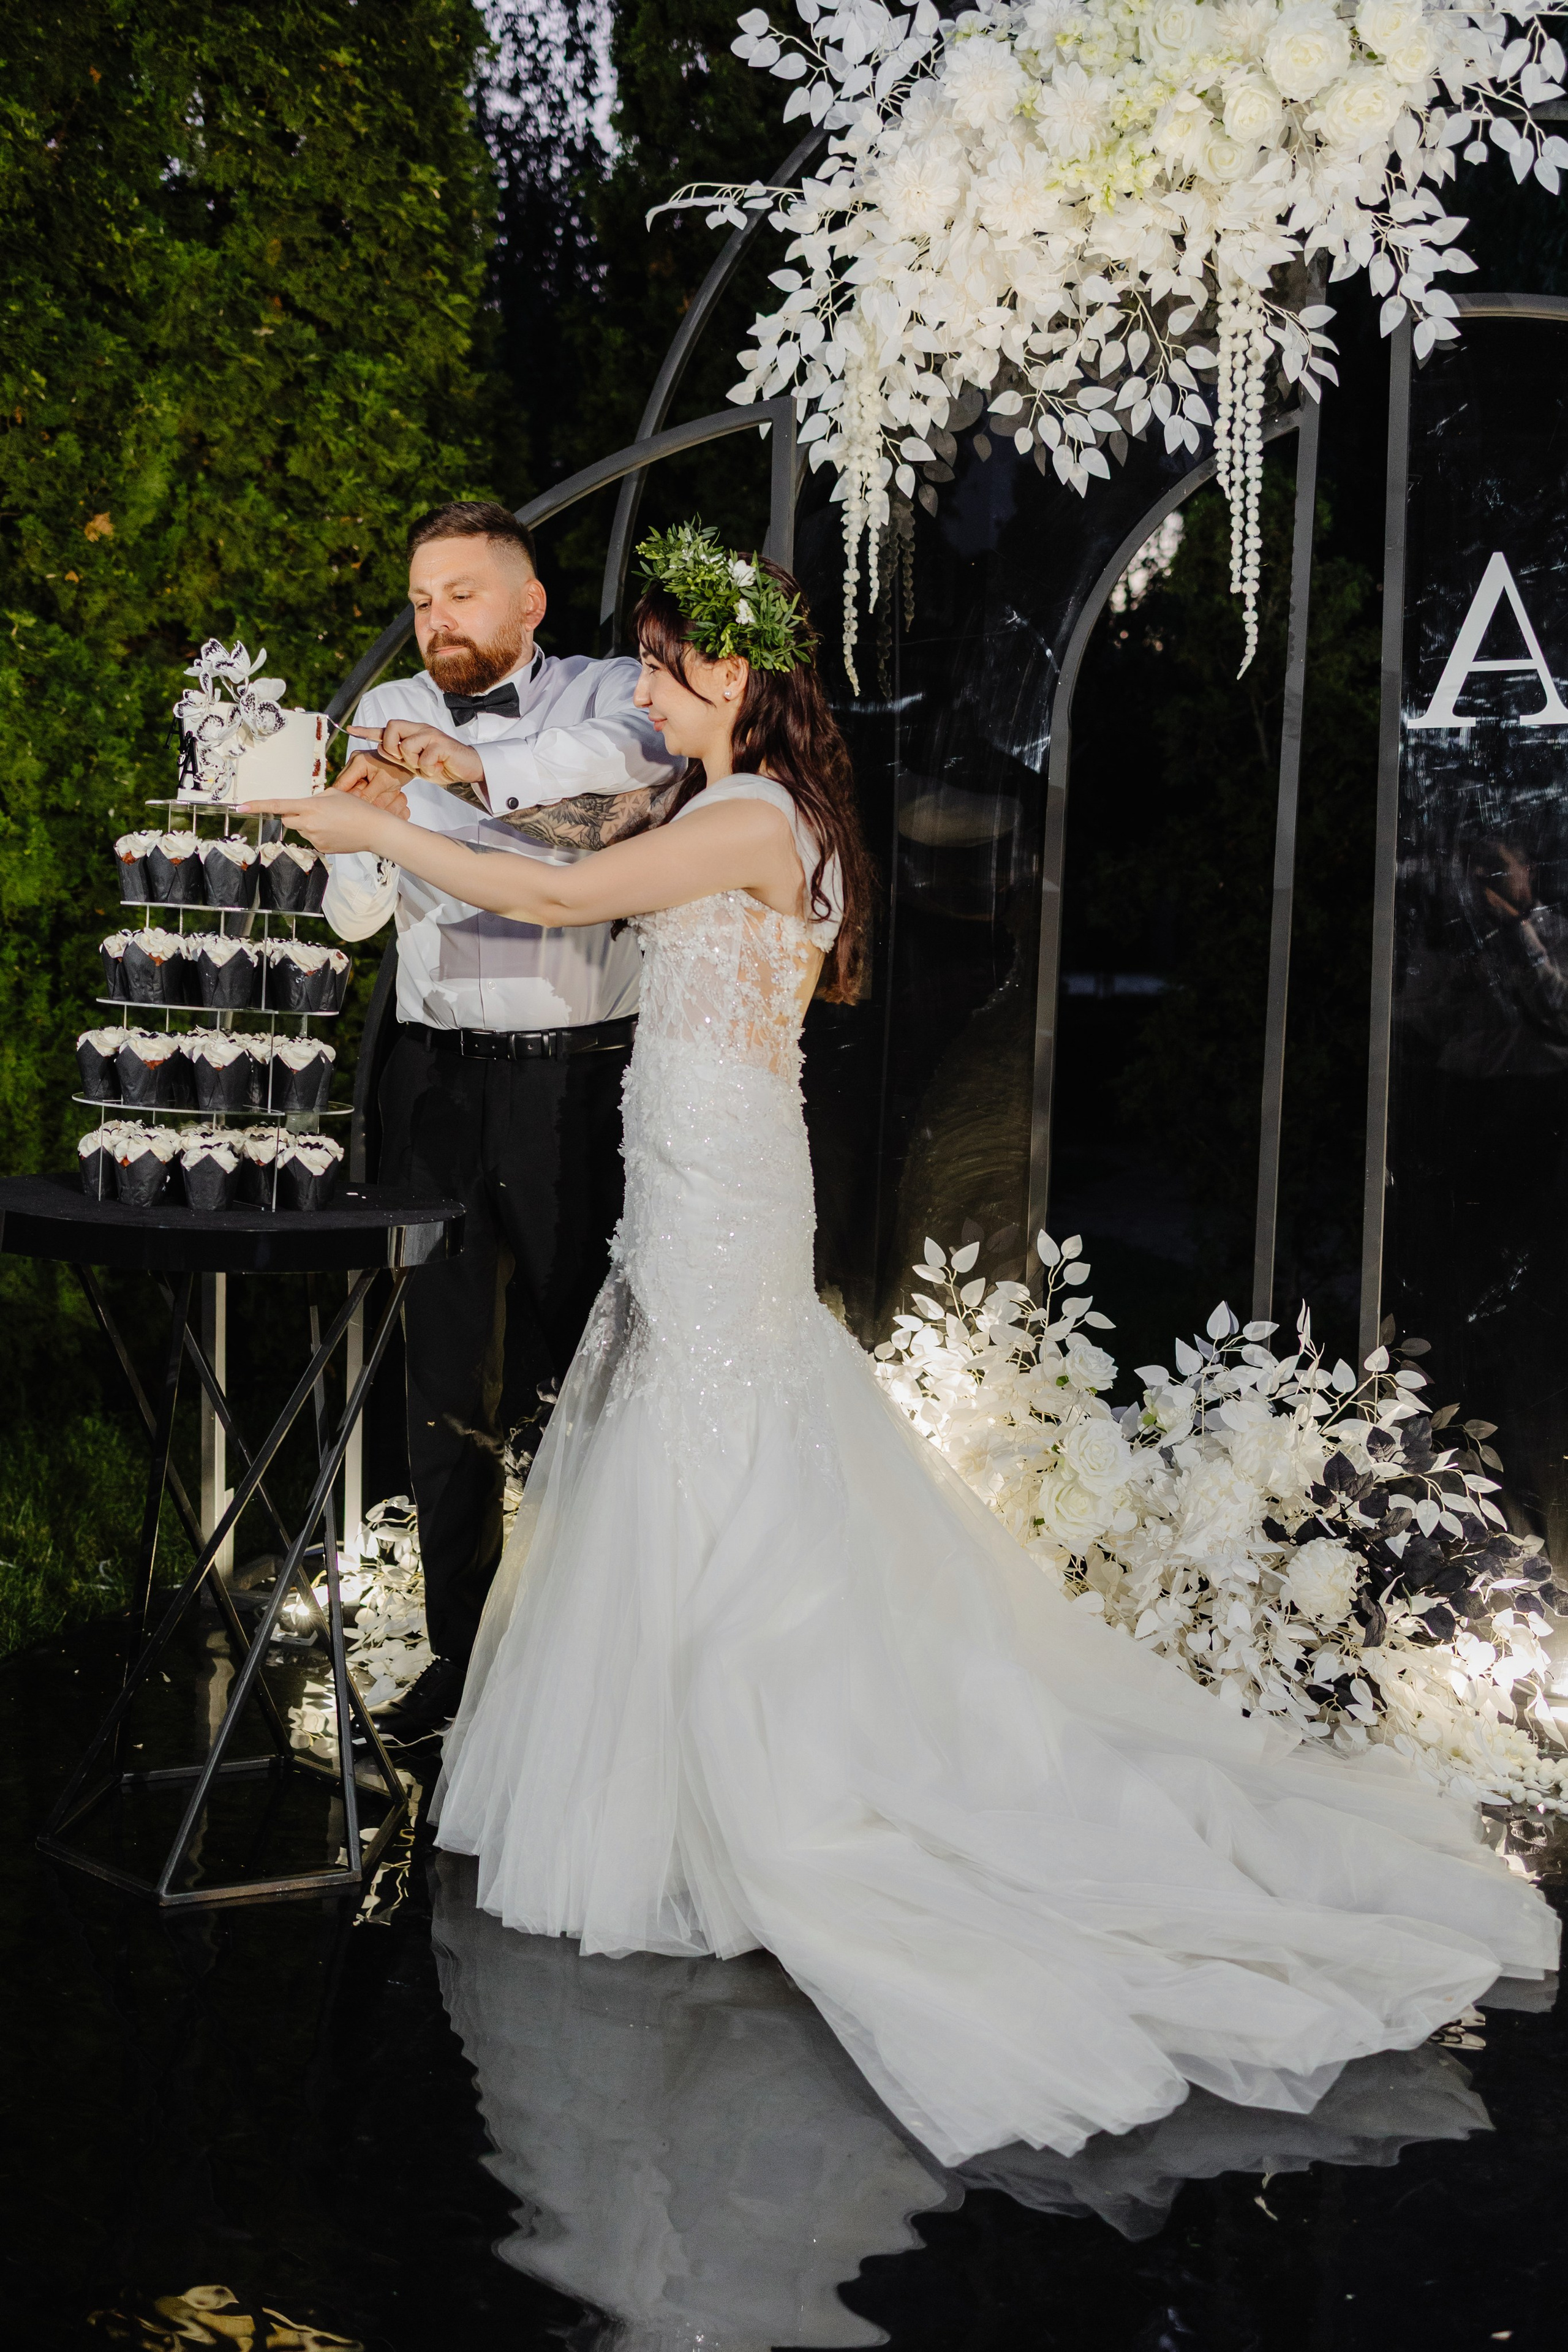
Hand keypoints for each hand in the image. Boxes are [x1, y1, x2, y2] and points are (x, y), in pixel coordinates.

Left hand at [240, 788, 397, 855]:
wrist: (374, 830)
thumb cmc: (357, 809)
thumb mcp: (334, 794)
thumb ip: (315, 799)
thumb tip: (305, 807)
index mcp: (310, 806)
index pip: (278, 805)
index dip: (258, 806)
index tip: (241, 807)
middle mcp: (308, 824)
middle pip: (287, 819)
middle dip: (294, 815)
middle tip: (314, 812)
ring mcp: (314, 838)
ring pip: (301, 830)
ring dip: (310, 825)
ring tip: (332, 822)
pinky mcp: (321, 848)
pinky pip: (312, 839)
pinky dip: (320, 834)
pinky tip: (336, 832)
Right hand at [335, 749, 411, 818]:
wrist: (407, 761)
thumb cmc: (399, 768)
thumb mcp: (385, 783)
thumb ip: (369, 794)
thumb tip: (356, 806)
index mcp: (357, 761)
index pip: (341, 784)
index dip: (341, 799)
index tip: (345, 811)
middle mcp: (354, 763)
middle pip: (343, 787)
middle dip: (350, 799)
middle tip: (358, 809)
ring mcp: (356, 768)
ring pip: (349, 789)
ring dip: (356, 798)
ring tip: (365, 803)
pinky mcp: (361, 774)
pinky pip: (356, 788)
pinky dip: (361, 796)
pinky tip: (368, 800)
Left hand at [343, 720, 483, 788]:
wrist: (468, 768)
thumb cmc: (442, 765)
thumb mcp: (416, 763)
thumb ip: (399, 757)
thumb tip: (380, 750)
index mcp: (412, 733)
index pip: (386, 729)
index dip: (368, 730)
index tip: (351, 729)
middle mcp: (420, 729)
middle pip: (391, 727)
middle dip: (391, 747)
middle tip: (404, 760)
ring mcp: (431, 735)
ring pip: (406, 746)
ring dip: (413, 762)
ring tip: (427, 765)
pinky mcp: (442, 744)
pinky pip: (424, 758)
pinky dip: (428, 768)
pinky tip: (438, 767)